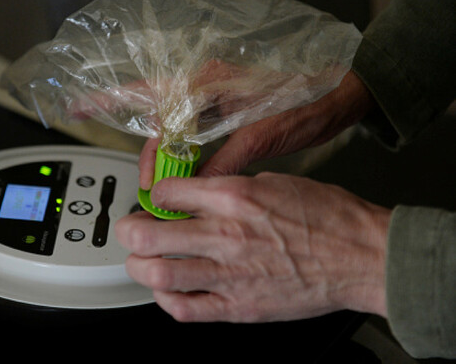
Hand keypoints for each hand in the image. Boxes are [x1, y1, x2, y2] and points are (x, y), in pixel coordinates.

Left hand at [116, 172, 390, 322]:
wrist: (362, 256)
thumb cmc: (326, 217)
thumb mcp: (273, 181)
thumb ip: (227, 188)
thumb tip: (196, 195)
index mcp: (233, 196)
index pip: (166, 192)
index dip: (154, 195)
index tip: (156, 200)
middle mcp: (225, 234)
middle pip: (147, 233)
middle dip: (128, 229)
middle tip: (130, 229)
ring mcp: (230, 274)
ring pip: (157, 274)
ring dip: (138, 266)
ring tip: (141, 260)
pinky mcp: (239, 307)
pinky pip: (185, 310)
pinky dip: (166, 300)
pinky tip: (168, 291)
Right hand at [138, 70, 375, 188]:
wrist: (338, 93)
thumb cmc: (307, 101)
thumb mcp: (262, 136)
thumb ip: (225, 161)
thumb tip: (197, 187)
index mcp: (210, 80)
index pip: (161, 112)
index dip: (152, 150)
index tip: (147, 178)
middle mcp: (205, 83)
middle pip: (160, 117)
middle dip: (150, 149)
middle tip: (147, 182)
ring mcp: (214, 95)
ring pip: (174, 124)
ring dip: (165, 151)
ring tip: (157, 180)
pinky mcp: (225, 109)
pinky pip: (194, 130)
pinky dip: (185, 150)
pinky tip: (181, 168)